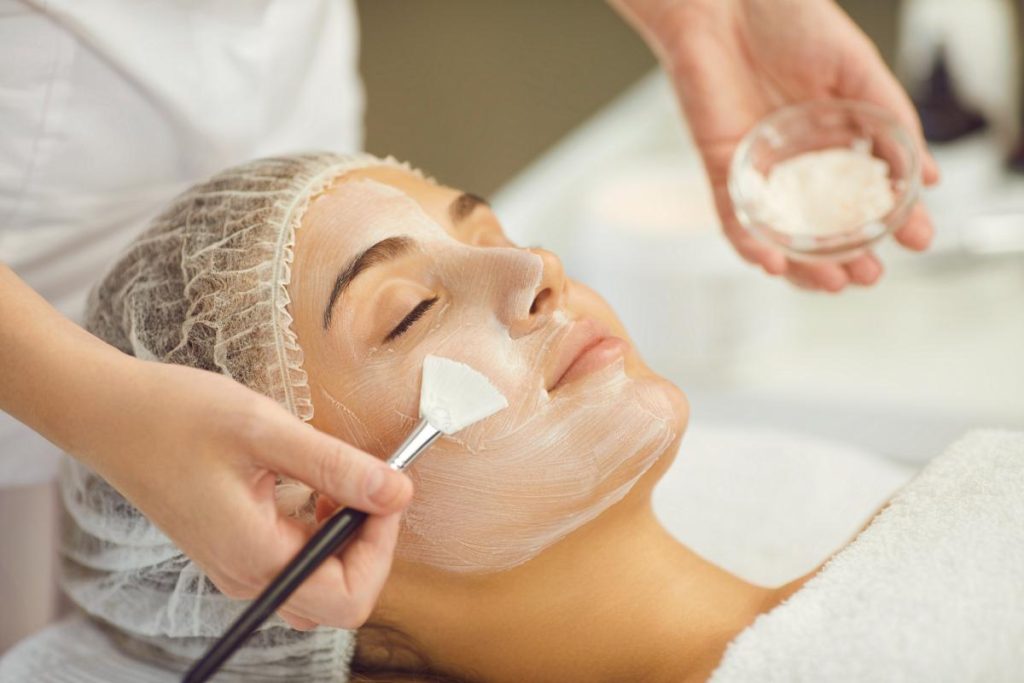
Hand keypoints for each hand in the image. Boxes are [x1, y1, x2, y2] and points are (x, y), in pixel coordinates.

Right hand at [88, 359, 412, 630]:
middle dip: (368, 544)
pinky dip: (319, 532)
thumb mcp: (266, 431)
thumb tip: (398, 492)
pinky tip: (312, 487)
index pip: (350, 598)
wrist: (112, 416)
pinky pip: (296, 564)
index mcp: (255, 558)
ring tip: (335, 481)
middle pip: (340, 598)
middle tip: (366, 485)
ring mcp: (237, 569)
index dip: (382, 547)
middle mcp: (246, 578)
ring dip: (344, 537)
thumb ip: (336, 467)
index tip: (386, 490)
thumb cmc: (176, 417)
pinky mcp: (233, 551)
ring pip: (320, 582)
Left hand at [616, 0, 939, 290]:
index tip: (919, 241)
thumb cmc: (789, 21)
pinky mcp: (722, 168)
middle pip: (824, 225)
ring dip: (804, 265)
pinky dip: (751, 244)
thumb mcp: (857, 70)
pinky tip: (774, 262)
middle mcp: (800, 161)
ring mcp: (760, 169)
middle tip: (871, 277)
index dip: (894, 222)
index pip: (869, 195)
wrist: (724, 4)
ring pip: (782, 233)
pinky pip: (734, 218)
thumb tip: (928, 175)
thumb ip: (890, 121)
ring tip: (833, 284)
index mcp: (838, 139)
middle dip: (849, 257)